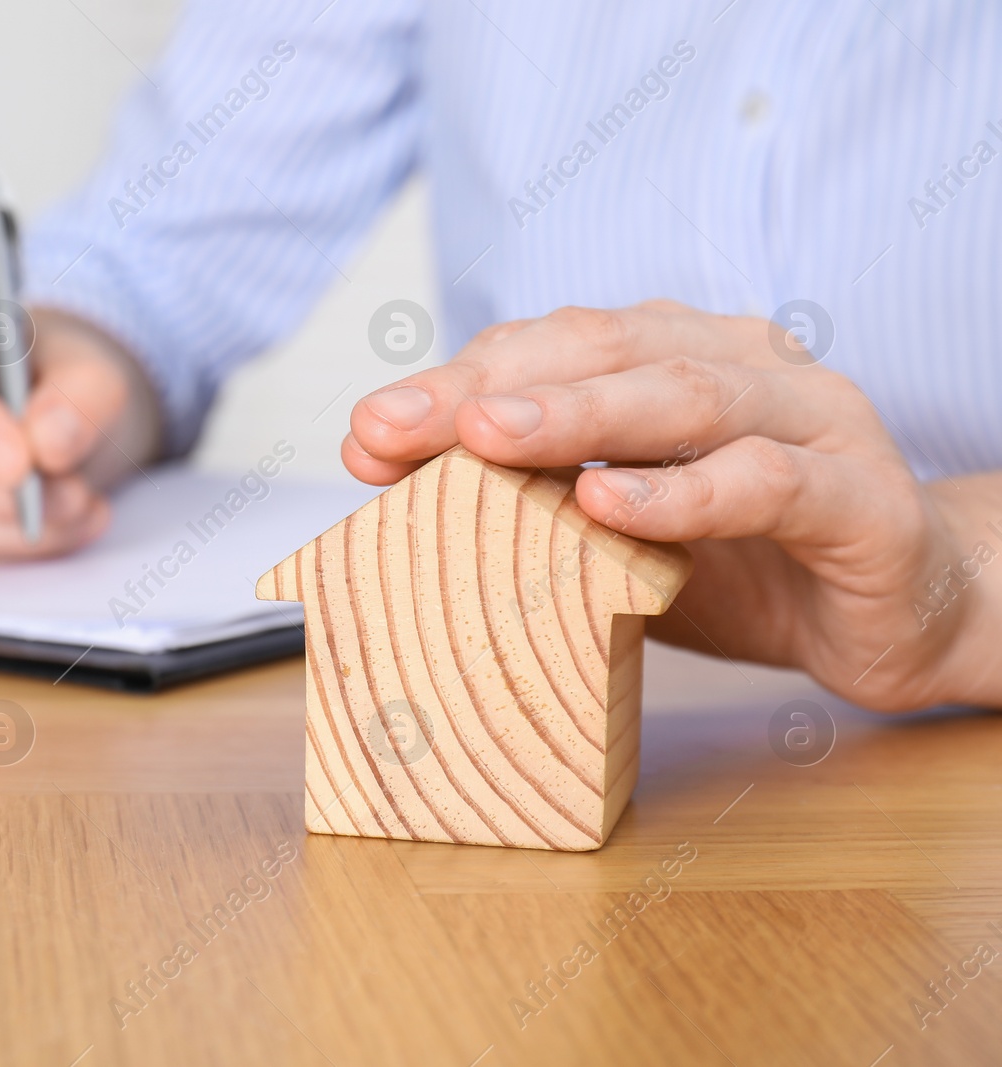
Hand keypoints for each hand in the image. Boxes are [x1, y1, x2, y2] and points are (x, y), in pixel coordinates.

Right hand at [0, 286, 161, 560]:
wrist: (55, 417)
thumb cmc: (56, 378)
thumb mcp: (91, 367)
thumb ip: (81, 397)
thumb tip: (48, 443)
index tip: (21, 459)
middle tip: (70, 494)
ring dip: (11, 529)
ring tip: (79, 507)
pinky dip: (8, 550)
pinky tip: (60, 527)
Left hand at [344, 300, 1001, 710]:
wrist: (892, 618)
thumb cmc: (739, 565)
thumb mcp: (610, 534)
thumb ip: (523, 498)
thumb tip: (384, 477)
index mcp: (676, 356)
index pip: (552, 348)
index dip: (457, 381)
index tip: (368, 431)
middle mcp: (744, 364)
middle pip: (604, 352)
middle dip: (489, 387)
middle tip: (395, 428)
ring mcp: (811, 421)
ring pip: (684, 395)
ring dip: (576, 414)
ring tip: (487, 436)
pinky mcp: (862, 498)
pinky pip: (767, 481)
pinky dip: (683, 492)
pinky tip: (608, 506)